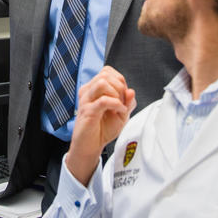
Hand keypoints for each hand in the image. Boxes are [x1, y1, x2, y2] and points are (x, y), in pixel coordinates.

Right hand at [64, 66, 135, 185]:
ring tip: (119, 106)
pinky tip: (118, 111)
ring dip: (116, 94)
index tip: (123, 96)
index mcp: (94, 89)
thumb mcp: (121, 114)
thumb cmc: (102, 129)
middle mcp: (88, 91)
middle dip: (120, 86)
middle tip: (123, 102)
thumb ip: (128, 102)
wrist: (90, 146)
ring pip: (102, 82)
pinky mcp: (87, 111)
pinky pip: (103, 100)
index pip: (107, 71)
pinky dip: (116, 104)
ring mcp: (86, 100)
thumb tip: (131, 91)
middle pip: (106, 74)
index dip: (120, 81)